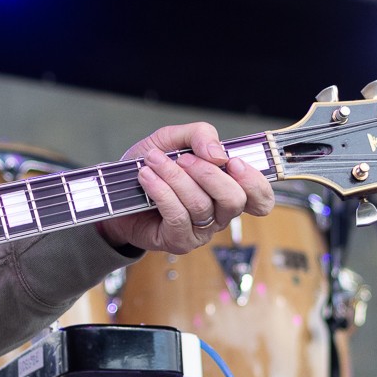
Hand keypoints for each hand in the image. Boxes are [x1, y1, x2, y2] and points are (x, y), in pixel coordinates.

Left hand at [98, 122, 276, 255]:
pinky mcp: (178, 241)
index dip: (255, 182)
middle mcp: (220, 214)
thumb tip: (218, 153)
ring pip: (201, 205)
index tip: (233, 163)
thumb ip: (199, 136)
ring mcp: (201, 231)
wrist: (115, 192)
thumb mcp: (174, 139)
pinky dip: (161, 191)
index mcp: (228, 190)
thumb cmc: (151, 165)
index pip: (261, 198)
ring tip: (153, 161)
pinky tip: (147, 176)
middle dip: (209, 174)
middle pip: (234, 200)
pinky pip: (177, 215)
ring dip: (175, 177)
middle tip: (183, 158)